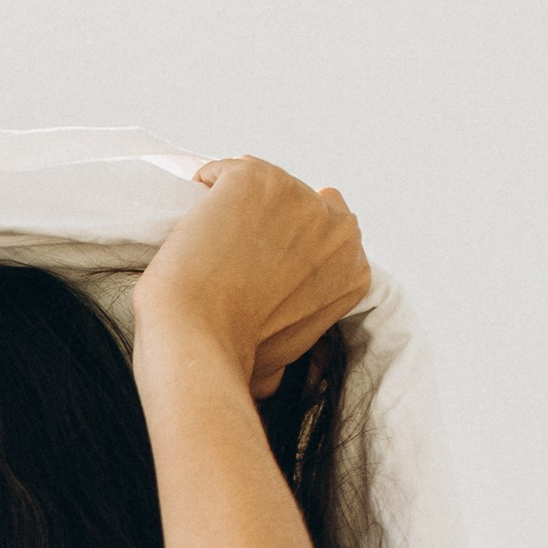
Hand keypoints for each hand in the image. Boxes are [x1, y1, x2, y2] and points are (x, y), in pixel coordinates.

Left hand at [134, 155, 370, 399]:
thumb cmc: (233, 358)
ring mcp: (300, 198)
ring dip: (236, 207)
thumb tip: (274, 376)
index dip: (292, 240)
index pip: (331, 231)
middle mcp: (338, 229)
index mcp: (354, 270)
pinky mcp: (257, 178)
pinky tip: (193, 219)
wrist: (196, 340)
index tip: (263, 255)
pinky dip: (203, 187)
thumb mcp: (287, 355)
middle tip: (233, 248)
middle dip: (272, 219)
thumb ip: (295, 328)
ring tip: (207, 243)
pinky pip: (222, 171)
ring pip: (263, 188)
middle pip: (302, 204)